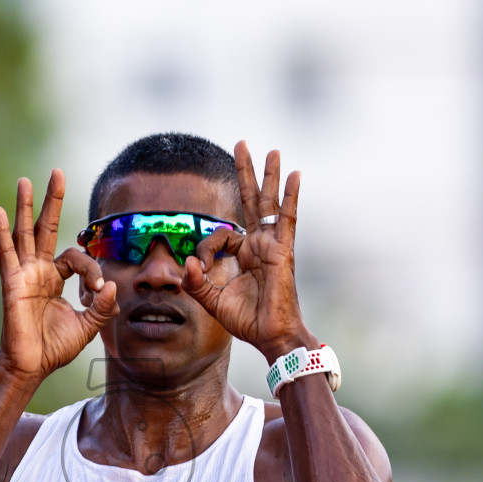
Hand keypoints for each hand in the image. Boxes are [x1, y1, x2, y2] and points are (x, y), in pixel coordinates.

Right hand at [0, 169, 118, 383]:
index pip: (75, 257)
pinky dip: (1, 233)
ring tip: (25, 181)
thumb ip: (102, 306)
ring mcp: (23, 275)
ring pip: (24, 234)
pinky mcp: (12, 283)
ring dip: (25, 207)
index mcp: (54, 279)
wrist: (32, 366)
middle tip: (57, 172)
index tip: (99, 287)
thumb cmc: (54, 348)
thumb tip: (112, 285)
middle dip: (52, 201)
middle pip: (44, 228)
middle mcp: (37, 271)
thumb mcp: (88, 326)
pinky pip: (6, 254)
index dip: (90, 268)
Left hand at [183, 142, 311, 361]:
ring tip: (272, 151)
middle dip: (245, 173)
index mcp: (243, 255)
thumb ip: (196, 282)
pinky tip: (295, 174)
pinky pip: (287, 218)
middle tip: (241, 144)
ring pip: (269, 203)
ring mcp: (272, 245)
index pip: (220, 235)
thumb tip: (187, 264)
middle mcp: (259, 245)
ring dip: (269, 176)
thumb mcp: (212, 301)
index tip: (200, 268)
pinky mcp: (283, 251)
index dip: (205, 247)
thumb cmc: (247, 320)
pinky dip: (291, 195)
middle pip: (251, 201)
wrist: (270, 336)